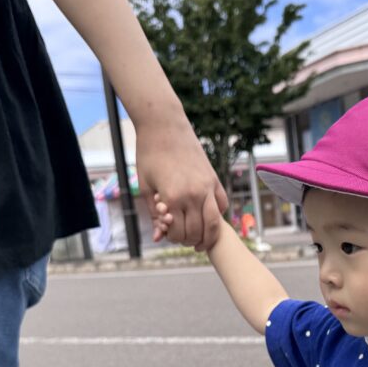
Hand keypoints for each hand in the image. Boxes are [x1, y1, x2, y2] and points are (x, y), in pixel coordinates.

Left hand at [136, 109, 227, 250]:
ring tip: (199, 240)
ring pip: (214, 224)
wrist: (165, 126)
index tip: (167, 234)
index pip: (178, 232)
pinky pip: (222, 206)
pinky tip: (207, 218)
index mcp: (173, 198)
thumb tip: (160, 236)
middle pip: (196, 232)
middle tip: (182, 238)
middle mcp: (193, 195)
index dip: (172, 238)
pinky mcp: (214, 180)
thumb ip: (154, 214)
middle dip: (188, 240)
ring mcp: (207, 187)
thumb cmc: (150, 154)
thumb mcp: (146, 187)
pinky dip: (216, 216)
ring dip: (207, 236)